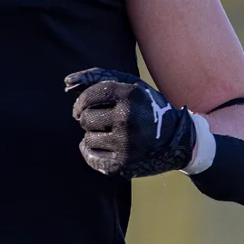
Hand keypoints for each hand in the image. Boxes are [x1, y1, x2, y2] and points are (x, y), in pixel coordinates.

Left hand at [64, 68, 201, 178]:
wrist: (177, 140)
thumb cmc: (146, 107)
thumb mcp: (130, 86)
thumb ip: (97, 78)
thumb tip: (67, 82)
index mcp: (130, 95)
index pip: (89, 96)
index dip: (81, 103)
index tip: (82, 108)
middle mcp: (128, 119)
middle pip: (85, 119)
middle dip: (90, 119)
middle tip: (105, 122)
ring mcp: (126, 143)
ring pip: (87, 138)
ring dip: (95, 136)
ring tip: (112, 134)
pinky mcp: (123, 164)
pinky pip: (91, 157)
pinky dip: (92, 152)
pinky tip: (104, 147)